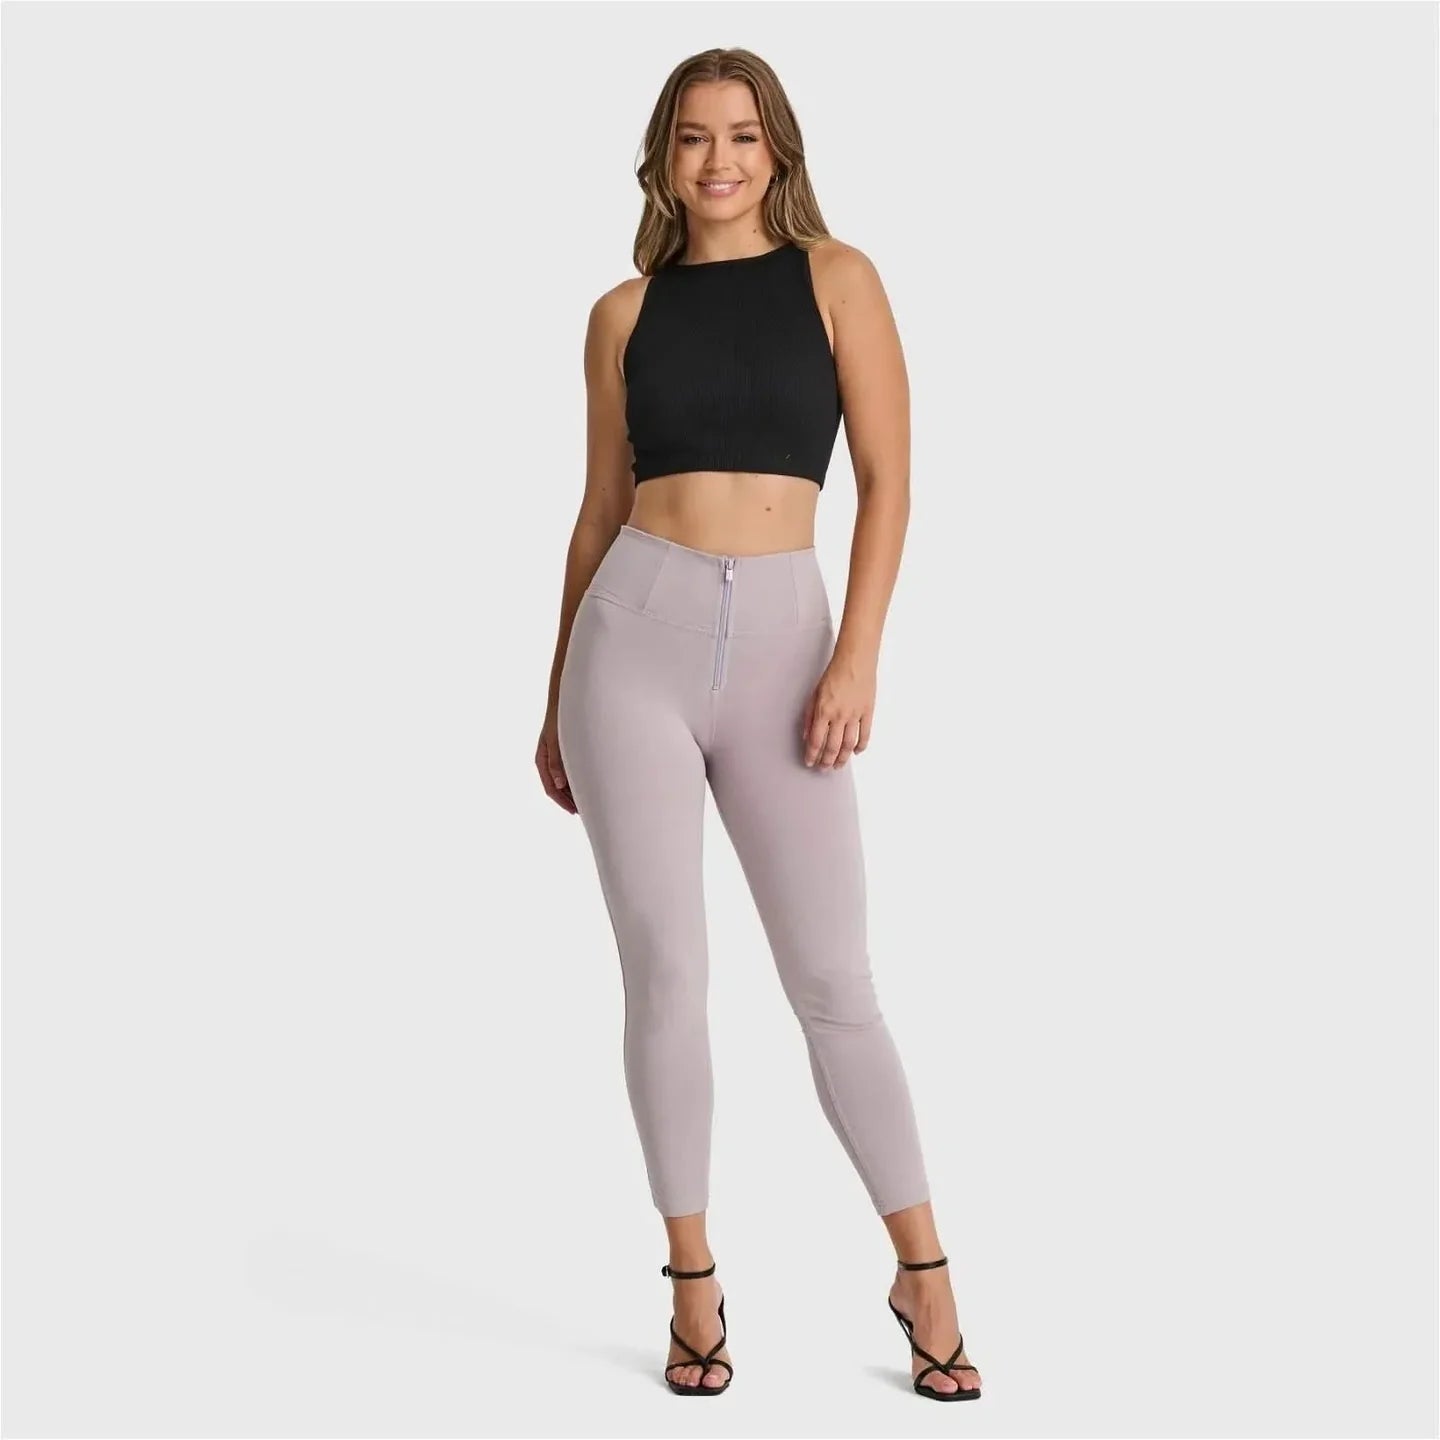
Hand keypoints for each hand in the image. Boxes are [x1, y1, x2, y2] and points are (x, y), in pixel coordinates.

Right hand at [536, 711, 577, 813]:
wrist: (564, 702)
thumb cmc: (558, 720)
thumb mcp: (556, 742)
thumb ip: (556, 763)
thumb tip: (560, 784)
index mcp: (542, 760)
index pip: (551, 788)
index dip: (562, 801)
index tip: (574, 810)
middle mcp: (548, 761)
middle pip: (557, 788)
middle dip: (569, 800)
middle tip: (584, 810)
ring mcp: (555, 757)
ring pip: (563, 781)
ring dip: (573, 791)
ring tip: (587, 800)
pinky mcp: (564, 753)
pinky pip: (569, 772)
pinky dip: (576, 780)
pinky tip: (588, 783)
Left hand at [800, 651, 875, 768]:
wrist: (855, 661)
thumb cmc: (834, 674)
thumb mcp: (814, 694)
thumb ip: (810, 716)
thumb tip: (807, 736)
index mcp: (823, 711)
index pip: (816, 741)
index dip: (812, 755)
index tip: (810, 762)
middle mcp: (839, 716)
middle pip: (832, 747)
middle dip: (826, 761)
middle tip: (824, 768)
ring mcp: (855, 715)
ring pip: (849, 745)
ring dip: (842, 758)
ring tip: (838, 765)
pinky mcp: (868, 712)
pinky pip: (865, 734)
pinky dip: (861, 746)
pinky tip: (856, 752)